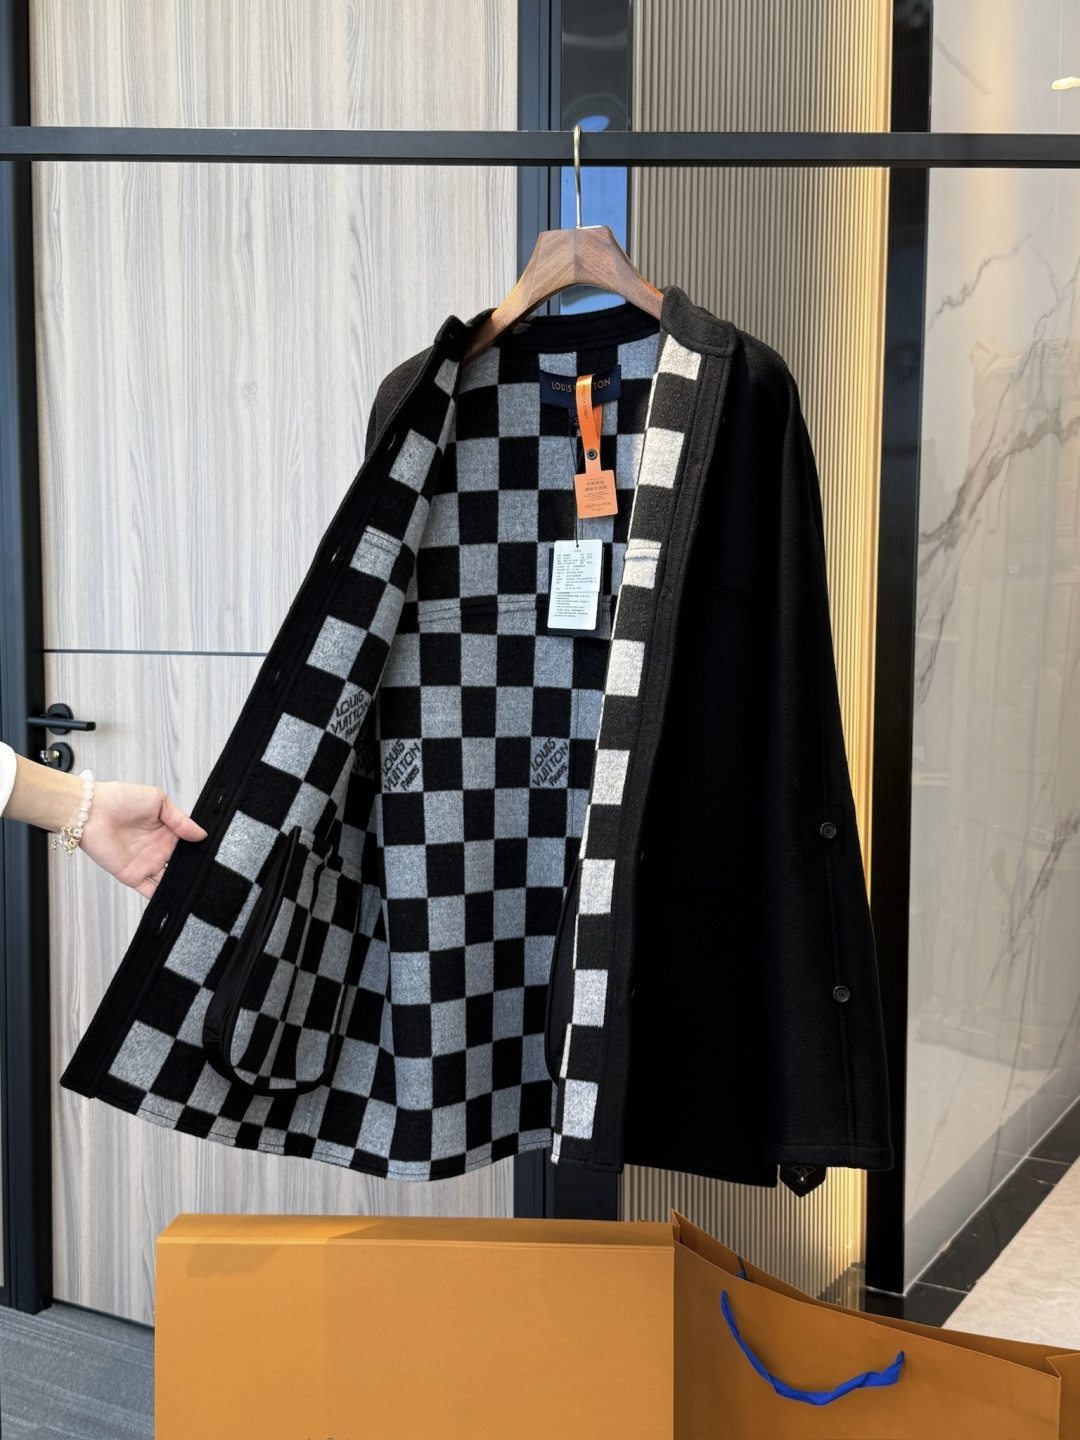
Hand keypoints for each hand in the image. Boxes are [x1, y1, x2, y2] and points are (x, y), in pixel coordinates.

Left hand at [79, 781, 206, 897]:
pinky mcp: (133, 876)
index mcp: (167, 832)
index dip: (201, 851)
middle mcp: (159, 849)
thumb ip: (181, 820)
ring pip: (170, 880)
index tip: (215, 856)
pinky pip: (151, 892)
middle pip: (182, 865)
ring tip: (198, 889)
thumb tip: (202, 835)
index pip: (189, 845)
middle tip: (210, 875)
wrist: (90, 811)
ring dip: (182, 885)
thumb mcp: (158, 801)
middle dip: (195, 871)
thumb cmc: (120, 799)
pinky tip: (177, 899)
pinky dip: (164, 898)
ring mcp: (147, 864)